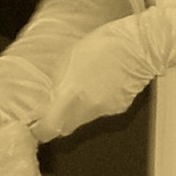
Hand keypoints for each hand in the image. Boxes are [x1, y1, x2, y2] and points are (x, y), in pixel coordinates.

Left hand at [34, 18, 158, 143]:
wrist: (139, 46)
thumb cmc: (104, 44)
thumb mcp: (69, 57)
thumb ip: (58, 81)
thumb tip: (51, 96)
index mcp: (72, 93)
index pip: (50, 127)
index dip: (40, 131)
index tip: (36, 127)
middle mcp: (88, 107)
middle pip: (66, 127)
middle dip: (58, 121)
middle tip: (53, 110)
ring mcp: (105, 110)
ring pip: (83, 120)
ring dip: (78, 110)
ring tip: (83, 88)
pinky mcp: (118, 109)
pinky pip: (100, 112)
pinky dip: (96, 104)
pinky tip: (101, 86)